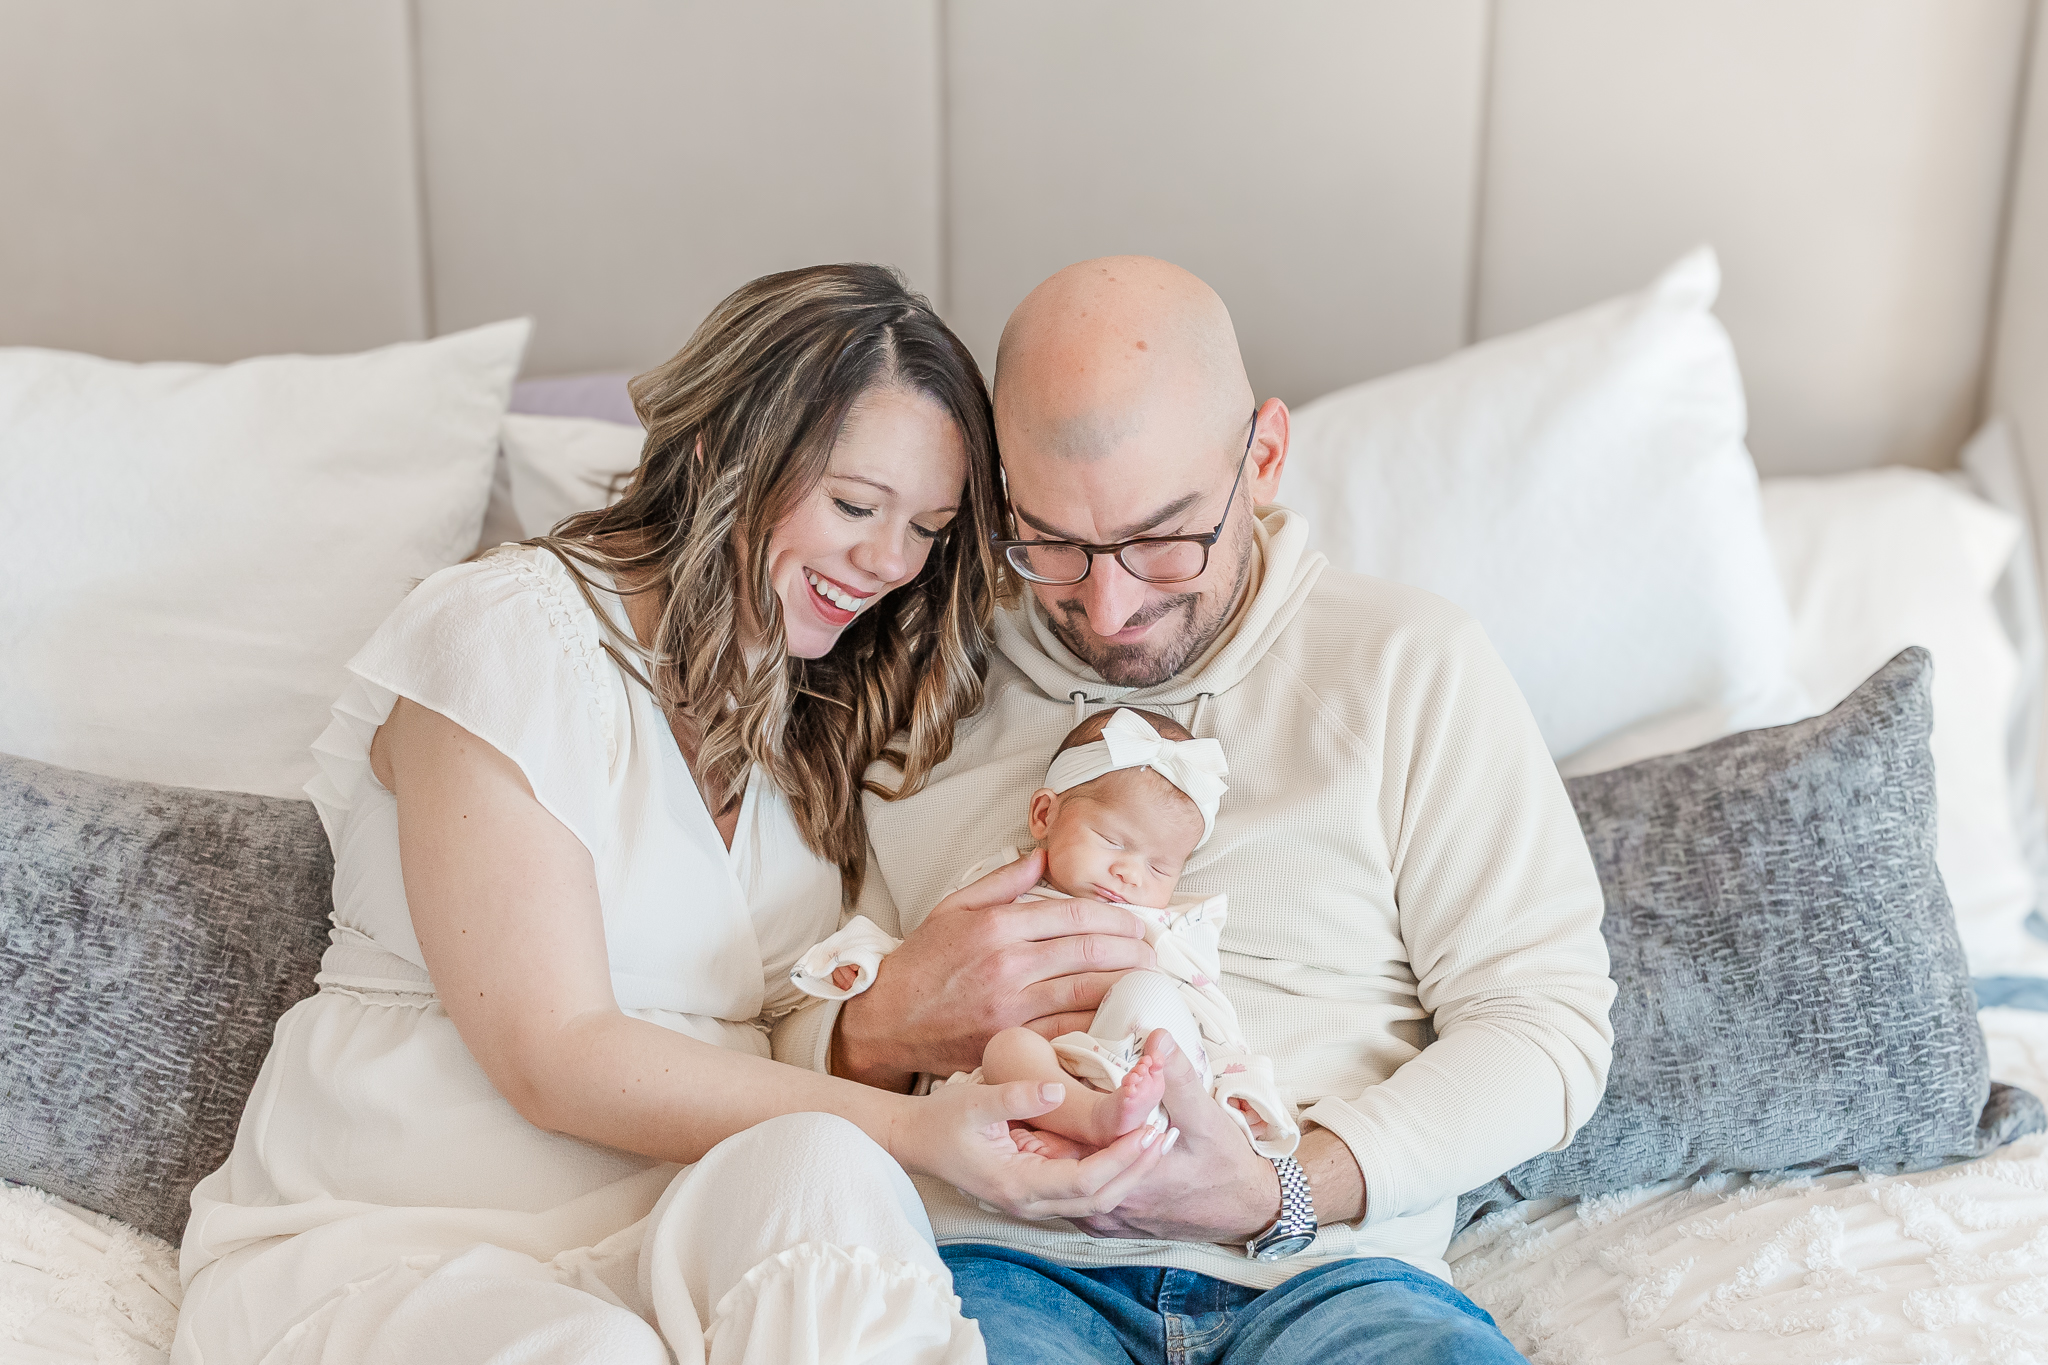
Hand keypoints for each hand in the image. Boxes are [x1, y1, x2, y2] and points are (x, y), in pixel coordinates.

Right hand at [836, 849, 1154, 1087]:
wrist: (884, 1021)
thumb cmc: (920, 964)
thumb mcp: (954, 907)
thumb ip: (1003, 881)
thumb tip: (1044, 855)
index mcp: (997, 925)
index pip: (1073, 913)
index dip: (1114, 916)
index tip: (1135, 922)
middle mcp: (1008, 963)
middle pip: (1090, 950)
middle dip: (1131, 949)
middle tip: (1152, 951)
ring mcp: (1011, 1006)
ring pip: (1087, 991)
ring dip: (1126, 985)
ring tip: (1148, 980)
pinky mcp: (1010, 1041)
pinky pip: (1068, 1030)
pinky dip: (1099, 1023)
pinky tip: (1119, 1017)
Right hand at [888, 1078, 1174, 1221]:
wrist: (915, 1140)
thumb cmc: (942, 1119)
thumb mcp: (976, 1101)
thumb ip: (1018, 1097)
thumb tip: (1058, 1089)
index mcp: (1018, 1183)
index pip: (1086, 1180)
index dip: (1123, 1158)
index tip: (1151, 1130)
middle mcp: (1029, 1202)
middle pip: (1100, 1199)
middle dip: (1137, 1170)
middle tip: (1168, 1135)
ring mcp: (1032, 1202)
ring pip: (1095, 1200)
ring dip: (1129, 1173)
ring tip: (1158, 1140)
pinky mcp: (1034, 1192)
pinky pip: (1082, 1192)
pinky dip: (1111, 1173)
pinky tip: (1128, 1149)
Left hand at [1054, 1031, 1283, 1243]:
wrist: (1244, 1209)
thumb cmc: (1226, 1163)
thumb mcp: (1206, 1117)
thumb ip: (1178, 1077)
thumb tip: (1156, 1036)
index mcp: (1126, 1182)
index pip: (1067, 1147)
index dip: (1048, 1115)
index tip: (1040, 1085)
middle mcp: (1110, 1207)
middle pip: (1057, 1167)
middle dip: (1043, 1132)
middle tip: (1028, 1100)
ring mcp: (1108, 1221)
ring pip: (1061, 1184)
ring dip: (1052, 1152)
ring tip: (1036, 1119)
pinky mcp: (1112, 1224)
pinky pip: (1073, 1197)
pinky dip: (1065, 1170)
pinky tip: (1062, 1146)